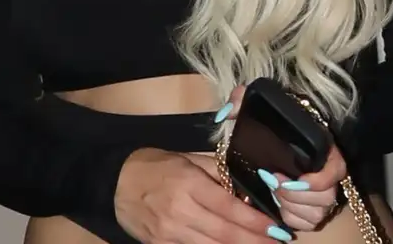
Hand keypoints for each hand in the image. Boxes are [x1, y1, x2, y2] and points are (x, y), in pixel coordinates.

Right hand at [115, 147, 281, 243]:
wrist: (115, 183)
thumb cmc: (156, 165)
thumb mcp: (187, 158)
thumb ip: (218, 173)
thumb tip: (248, 187)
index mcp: (188, 184)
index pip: (229, 208)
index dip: (255, 222)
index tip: (277, 228)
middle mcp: (180, 212)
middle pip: (224, 234)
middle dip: (254, 242)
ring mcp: (169, 234)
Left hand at [219, 86, 345, 232]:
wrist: (266, 142)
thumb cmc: (267, 127)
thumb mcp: (255, 109)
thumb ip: (241, 101)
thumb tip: (227, 110)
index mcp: (322, 149)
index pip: (337, 168)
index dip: (321, 178)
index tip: (298, 178)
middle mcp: (325, 174)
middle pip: (327, 195)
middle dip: (298, 196)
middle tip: (275, 185)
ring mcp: (319, 194)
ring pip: (318, 211)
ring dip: (294, 207)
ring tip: (275, 194)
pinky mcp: (310, 210)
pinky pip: (308, 223)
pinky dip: (293, 218)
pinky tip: (278, 206)